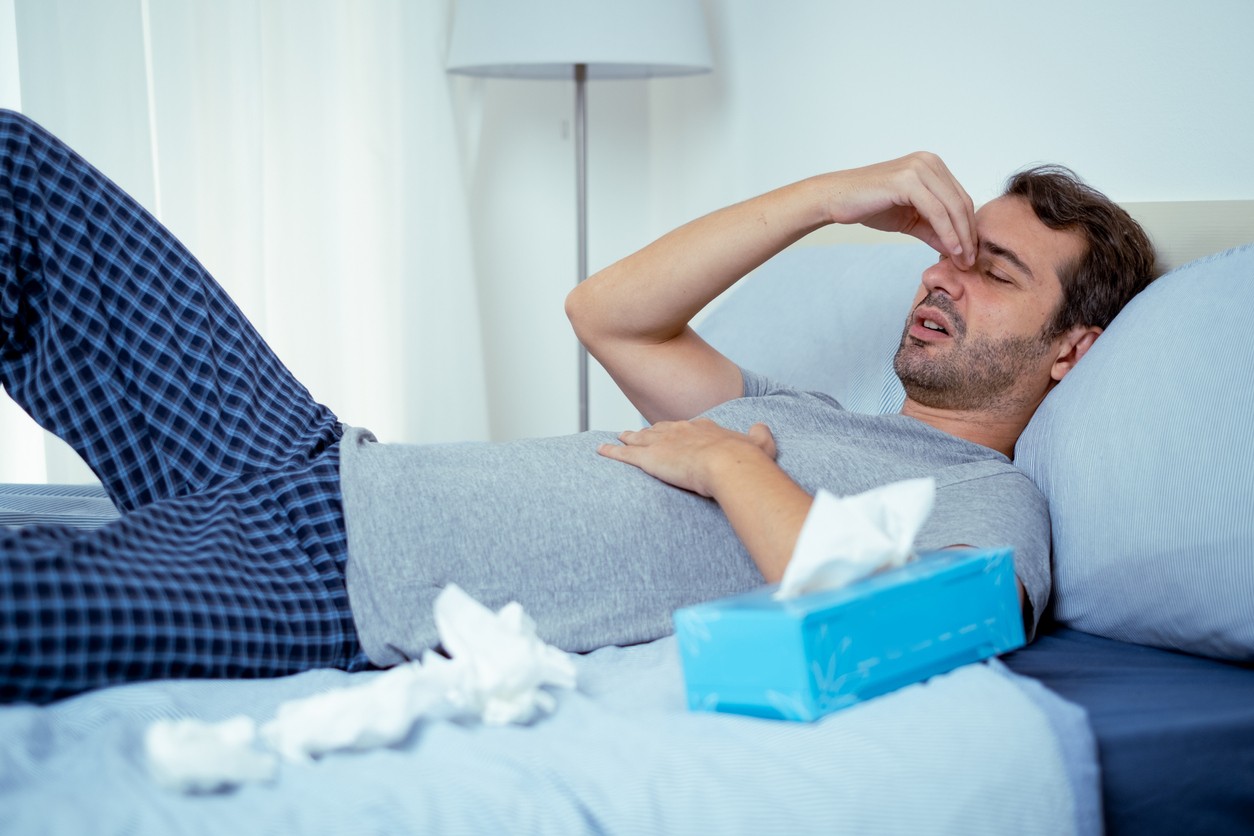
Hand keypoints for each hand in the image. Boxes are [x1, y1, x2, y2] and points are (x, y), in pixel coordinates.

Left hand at [597, 419, 777, 497]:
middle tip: (640, 431)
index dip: (678, 430)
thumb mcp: (760, 444)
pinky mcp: (649, 458)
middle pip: (660, 429)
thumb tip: (761, 427)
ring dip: (628, 437)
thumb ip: (760, 435)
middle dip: (650, 431)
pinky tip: (601, 450)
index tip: (674, 432)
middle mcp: (680, 431)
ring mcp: (662, 443)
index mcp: (704, 428)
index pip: (687, 427)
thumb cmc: (746, 460)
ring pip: (640, 438)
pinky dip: (611, 451)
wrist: (728, 464)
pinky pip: (624, 455)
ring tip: (620, 436)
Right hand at [824, 152, 976, 267]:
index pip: (961, 198)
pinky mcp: (907, 181)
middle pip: (961, 202)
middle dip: (969, 235)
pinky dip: (947, 233)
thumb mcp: (909, 219)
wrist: (836, 199)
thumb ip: (933, 229)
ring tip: (963, 261)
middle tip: (970, 262)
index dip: (969, 227)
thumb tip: (956, 249)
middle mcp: (929, 162)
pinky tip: (951, 250)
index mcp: (932, 166)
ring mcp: (919, 169)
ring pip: (952, 207)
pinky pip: (936, 212)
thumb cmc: (869, 205)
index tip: (970, 253)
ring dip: (961, 238)